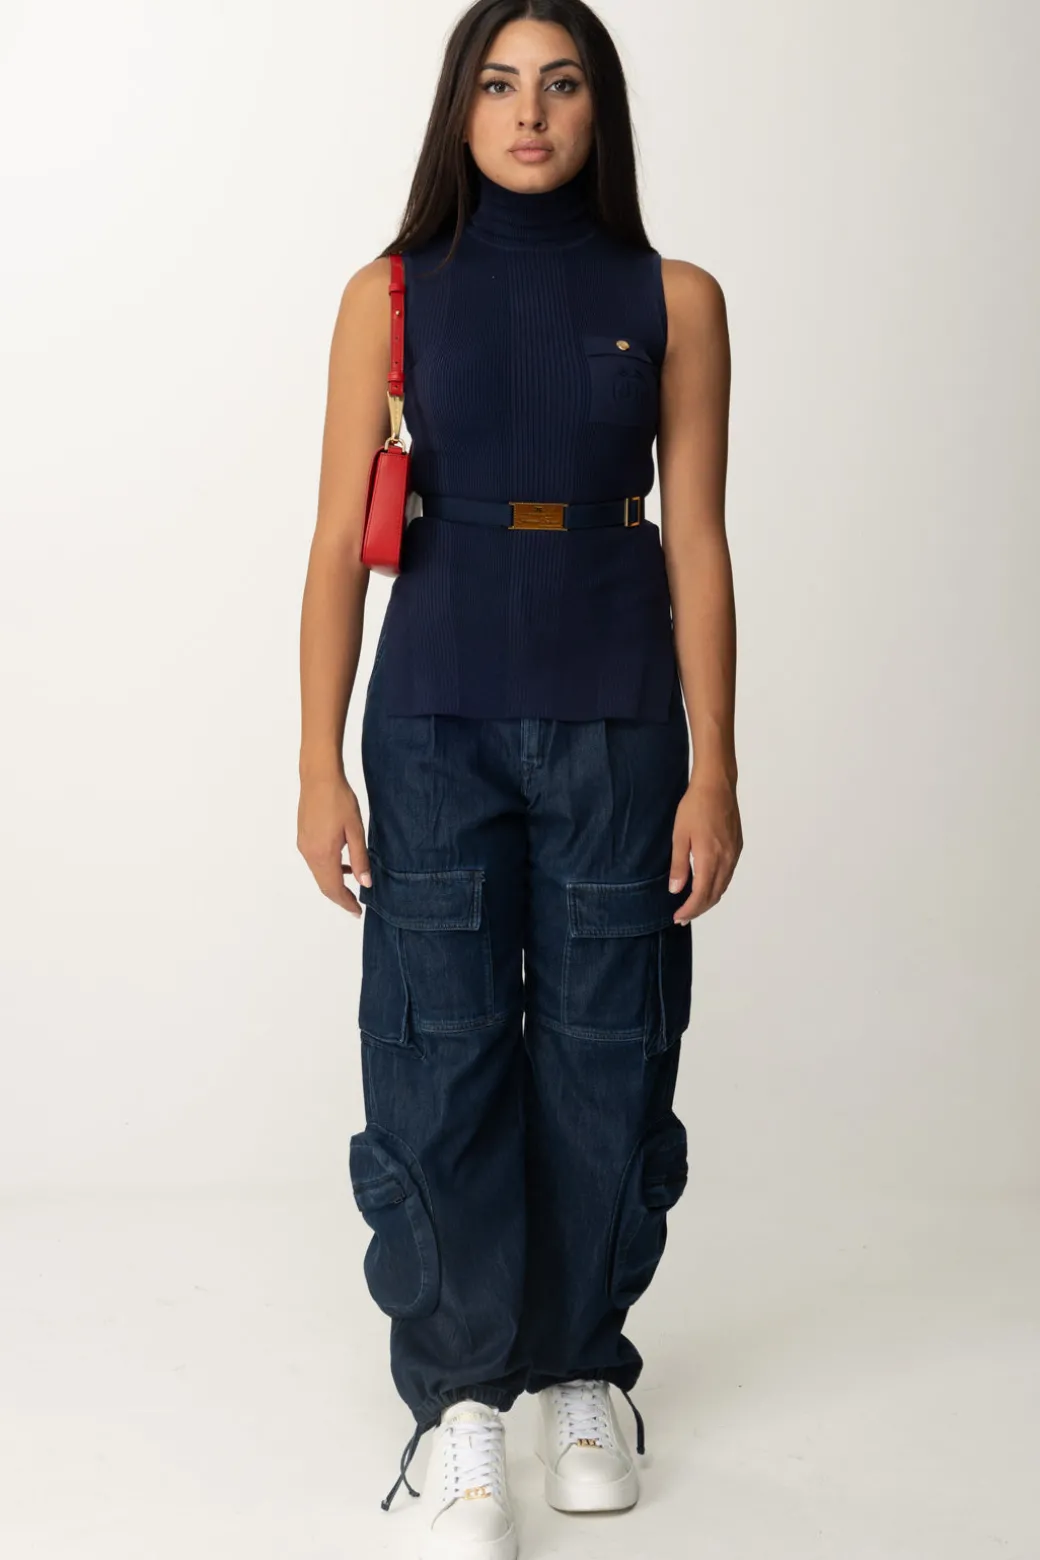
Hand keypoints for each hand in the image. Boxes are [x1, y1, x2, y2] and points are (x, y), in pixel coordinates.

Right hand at [297, 772, 371, 916]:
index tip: (357, 912)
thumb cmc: (339, 800)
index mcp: (323, 854)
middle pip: (324, 885)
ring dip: (334, 883)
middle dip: (340, 897)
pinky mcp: (303, 837)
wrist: (318, 777)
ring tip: (352, 884)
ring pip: (318, 874)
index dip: (346, 902)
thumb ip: (360, 859)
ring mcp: (304, 845)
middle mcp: (309, 853)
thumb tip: (365, 883)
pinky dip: (328, 869)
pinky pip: (315, 862)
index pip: (333, 889)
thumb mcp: (355, 830)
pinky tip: (342, 862)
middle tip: (355, 906)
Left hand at [668, 770, 741, 921]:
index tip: (678, 917)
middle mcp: (726, 859)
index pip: (701, 895)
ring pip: (723, 886)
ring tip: (693, 905)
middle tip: (683, 917)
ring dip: (708, 899)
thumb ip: (679, 865)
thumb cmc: (695, 807)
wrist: (717, 786)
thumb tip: (676, 890)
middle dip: (699, 909)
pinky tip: (707, 885)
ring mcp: (734, 854)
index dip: (690, 910)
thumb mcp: (679, 836)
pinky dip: (717, 886)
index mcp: (710, 858)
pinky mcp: (737, 847)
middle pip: (714, 895)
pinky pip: (728, 874)